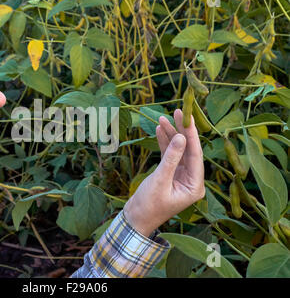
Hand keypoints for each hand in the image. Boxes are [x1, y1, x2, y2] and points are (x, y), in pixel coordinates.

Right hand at [123, 109, 204, 236]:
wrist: (136, 218)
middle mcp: (192, 180)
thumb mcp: (160, 180)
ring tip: (163, 118)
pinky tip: (160, 130)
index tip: (187, 118)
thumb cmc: (148, 205)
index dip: (191, 135)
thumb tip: (181, 137)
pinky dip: (165, 143)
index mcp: (195, 186)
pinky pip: (170, 155)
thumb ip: (171, 158)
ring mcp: (181, 176)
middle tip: (177, 112)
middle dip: (182, 131)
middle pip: (189, 150)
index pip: (196, 155)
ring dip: (171, 135)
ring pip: (179, 150)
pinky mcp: (170, 174)